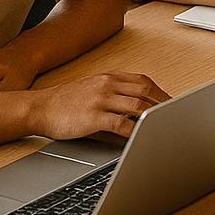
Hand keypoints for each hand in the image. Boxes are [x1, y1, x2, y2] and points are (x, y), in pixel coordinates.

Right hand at [28, 72, 170, 139]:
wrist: (39, 108)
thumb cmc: (65, 102)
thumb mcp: (92, 90)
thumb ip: (115, 95)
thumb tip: (137, 110)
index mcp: (109, 77)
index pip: (143, 81)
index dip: (160, 92)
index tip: (172, 102)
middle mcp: (107, 84)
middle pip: (145, 91)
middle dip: (163, 103)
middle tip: (175, 115)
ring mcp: (101, 99)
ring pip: (137, 105)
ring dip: (153, 116)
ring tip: (165, 126)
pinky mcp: (94, 116)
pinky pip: (121, 123)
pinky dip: (135, 130)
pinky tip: (142, 137)